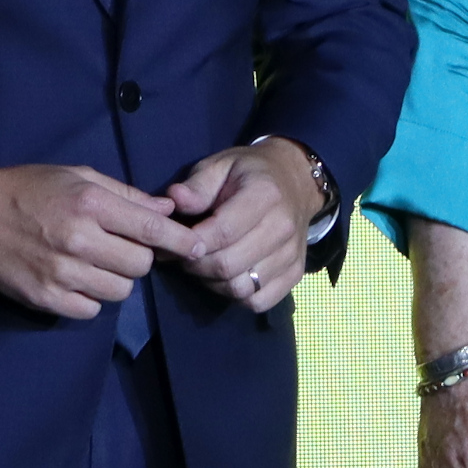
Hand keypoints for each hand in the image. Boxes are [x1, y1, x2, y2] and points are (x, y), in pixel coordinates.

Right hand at [0, 164, 181, 318]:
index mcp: (90, 204)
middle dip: (138, 259)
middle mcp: (79, 239)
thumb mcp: (78, 176)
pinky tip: (76, 280)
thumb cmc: (30, 189)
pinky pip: (90, 310)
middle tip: (120, 249)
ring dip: (115, 280)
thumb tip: (166, 212)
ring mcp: (61, 272)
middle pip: (139, 266)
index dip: (181, 243)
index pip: (151, 230)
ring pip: (118, 291)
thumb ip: (125, 194)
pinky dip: (90, 299)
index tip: (198, 249)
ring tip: (95, 264)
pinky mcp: (45, 297)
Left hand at [158, 142, 320, 311]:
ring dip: (213, 283)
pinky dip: (236, 296)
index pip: (222, 232)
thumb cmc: (249, 174)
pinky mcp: (295, 274)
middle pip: (229, 265)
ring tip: (203, 266)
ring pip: (241, 288)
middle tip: (182, 256)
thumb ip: (197, 186)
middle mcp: (283, 227)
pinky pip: (259, 301)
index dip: (191, 243)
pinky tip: (226, 277)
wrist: (295, 181)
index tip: (172, 242)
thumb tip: (174, 200)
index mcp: (265, 195)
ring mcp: (291, 254)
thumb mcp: (220, 166)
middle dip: (196, 266)